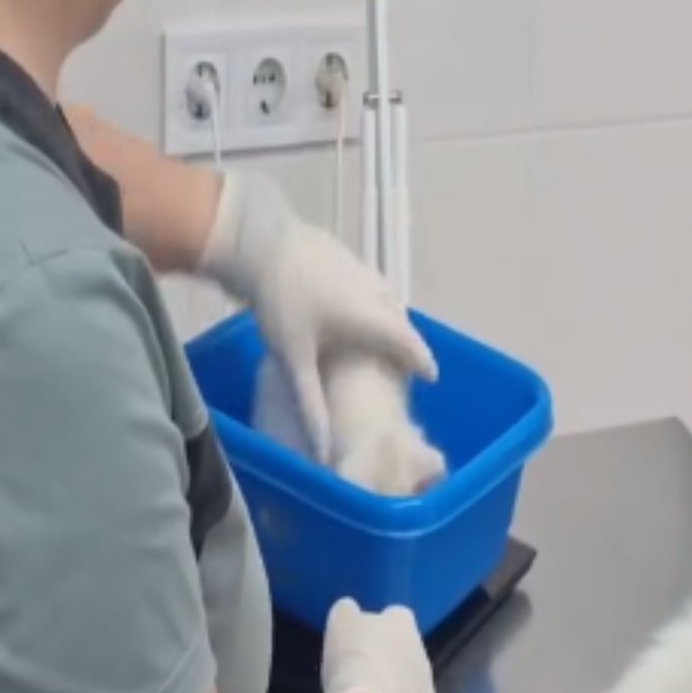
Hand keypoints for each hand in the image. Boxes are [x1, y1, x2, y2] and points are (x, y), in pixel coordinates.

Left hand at [198, 172, 436, 459]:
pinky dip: (373, 304)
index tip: (431, 378)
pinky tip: (352, 310)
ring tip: (378, 340)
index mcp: (373, 319)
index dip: (424, 363)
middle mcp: (378, 294)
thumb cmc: (282, 305)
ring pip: (388, 302)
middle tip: (401, 366)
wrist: (260, 244)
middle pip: (402, 323)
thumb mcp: (294, 359)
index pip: (412, 345)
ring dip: (389, 321)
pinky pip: (373, 288)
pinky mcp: (348, 259)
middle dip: (406, 344)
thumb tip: (323, 449)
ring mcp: (364, 272)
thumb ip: (311, 404)